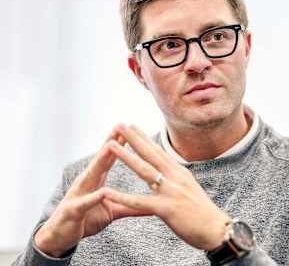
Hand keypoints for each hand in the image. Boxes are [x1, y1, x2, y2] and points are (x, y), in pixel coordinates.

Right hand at [34, 124, 147, 256]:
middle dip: (111, 142)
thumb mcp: (113, 211)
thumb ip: (131, 205)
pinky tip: (103, 192)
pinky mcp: (73, 210)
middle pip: (101, 159)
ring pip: (90, 174)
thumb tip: (153, 204)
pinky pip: (84, 203)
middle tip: (121, 126)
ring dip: (100, 160)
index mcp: (97, 180)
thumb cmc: (87, 219)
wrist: (60, 237)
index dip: (121, 143)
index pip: (110, 158)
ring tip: (111, 146)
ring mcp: (78, 194)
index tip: (132, 128)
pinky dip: (93, 197)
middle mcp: (87, 182)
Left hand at [102, 124, 230, 250]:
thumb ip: (177, 180)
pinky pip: (139, 201)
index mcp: (180, 173)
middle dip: (134, 138)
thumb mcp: (190, 189)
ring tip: (110, 146)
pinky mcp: (166, 208)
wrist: (217, 229)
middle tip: (120, 125)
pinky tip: (107, 192)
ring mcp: (171, 191)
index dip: (145, 138)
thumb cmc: (203, 213)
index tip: (133, 127)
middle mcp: (175, 177)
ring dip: (126, 157)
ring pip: (144, 170)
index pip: (159, 151)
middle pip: (151, 154)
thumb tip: (169, 172)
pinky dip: (122, 197)